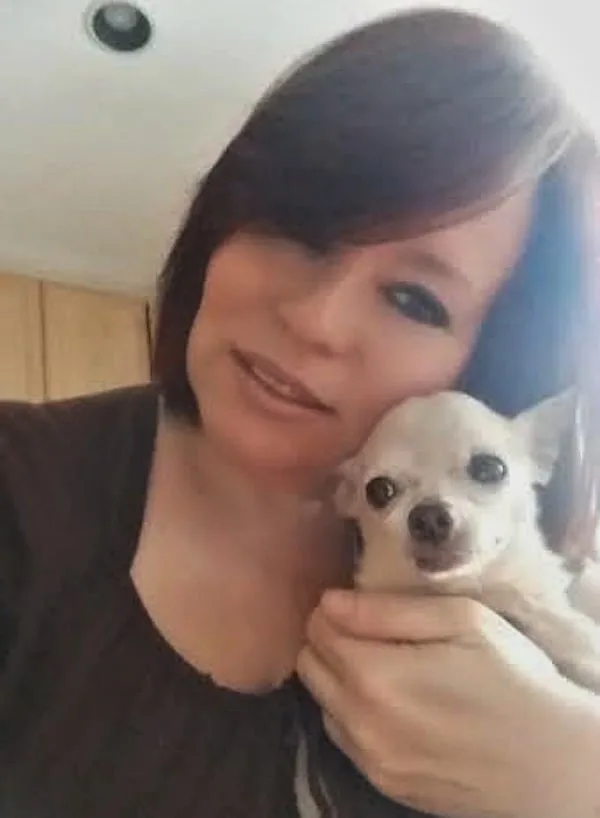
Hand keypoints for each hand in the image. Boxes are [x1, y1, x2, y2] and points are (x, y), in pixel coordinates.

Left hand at [297, 589, 599, 817]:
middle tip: (367, 631)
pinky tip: (389, 703)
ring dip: (337, 678)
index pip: (318, 628)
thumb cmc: (511, 677)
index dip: (334, 609)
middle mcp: (359, 721)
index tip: (358, 605)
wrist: (551, 763)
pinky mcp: (383, 783)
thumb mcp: (461, 621)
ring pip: (321, 701)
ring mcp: (369, 758)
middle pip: (310, 664)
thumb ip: (388, 610)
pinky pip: (342, 737)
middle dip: (329, 640)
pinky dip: (351, 713)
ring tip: (380, 666)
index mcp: (374, 675)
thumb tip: (330, 600)